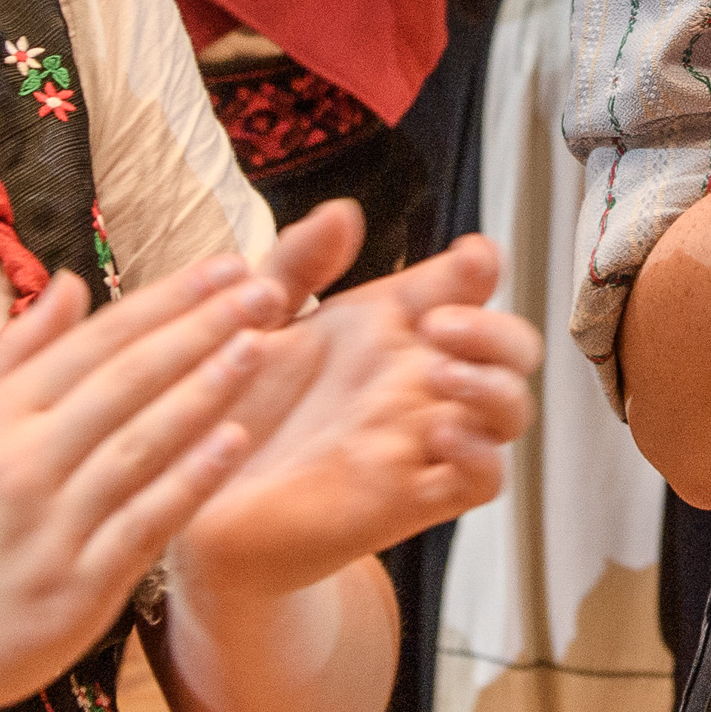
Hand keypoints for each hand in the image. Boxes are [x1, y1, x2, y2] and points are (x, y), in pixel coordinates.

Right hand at [0, 255, 289, 711]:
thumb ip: (18, 356)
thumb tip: (73, 283)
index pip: (97, 343)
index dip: (167, 300)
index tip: (227, 265)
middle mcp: (23, 463)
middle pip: (128, 381)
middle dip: (202, 328)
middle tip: (267, 287)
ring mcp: (52, 527)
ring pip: (142, 444)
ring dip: (206, 390)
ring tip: (261, 345)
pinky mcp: (76, 588)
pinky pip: (144, 522)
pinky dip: (189, 480)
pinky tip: (235, 442)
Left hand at [178, 206, 535, 604]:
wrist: (200, 493)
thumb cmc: (231, 405)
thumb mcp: (255, 319)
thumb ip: (297, 264)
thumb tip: (344, 213)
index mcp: (388, 328)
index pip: (464, 287)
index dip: (481, 268)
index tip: (471, 257)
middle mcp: (416, 381)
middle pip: (510, 347)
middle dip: (496, 329)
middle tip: (439, 326)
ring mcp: (421, 440)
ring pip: (510, 410)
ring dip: (495, 386)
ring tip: (441, 375)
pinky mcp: (413, 499)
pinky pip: (485, 479)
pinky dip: (481, 455)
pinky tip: (442, 435)